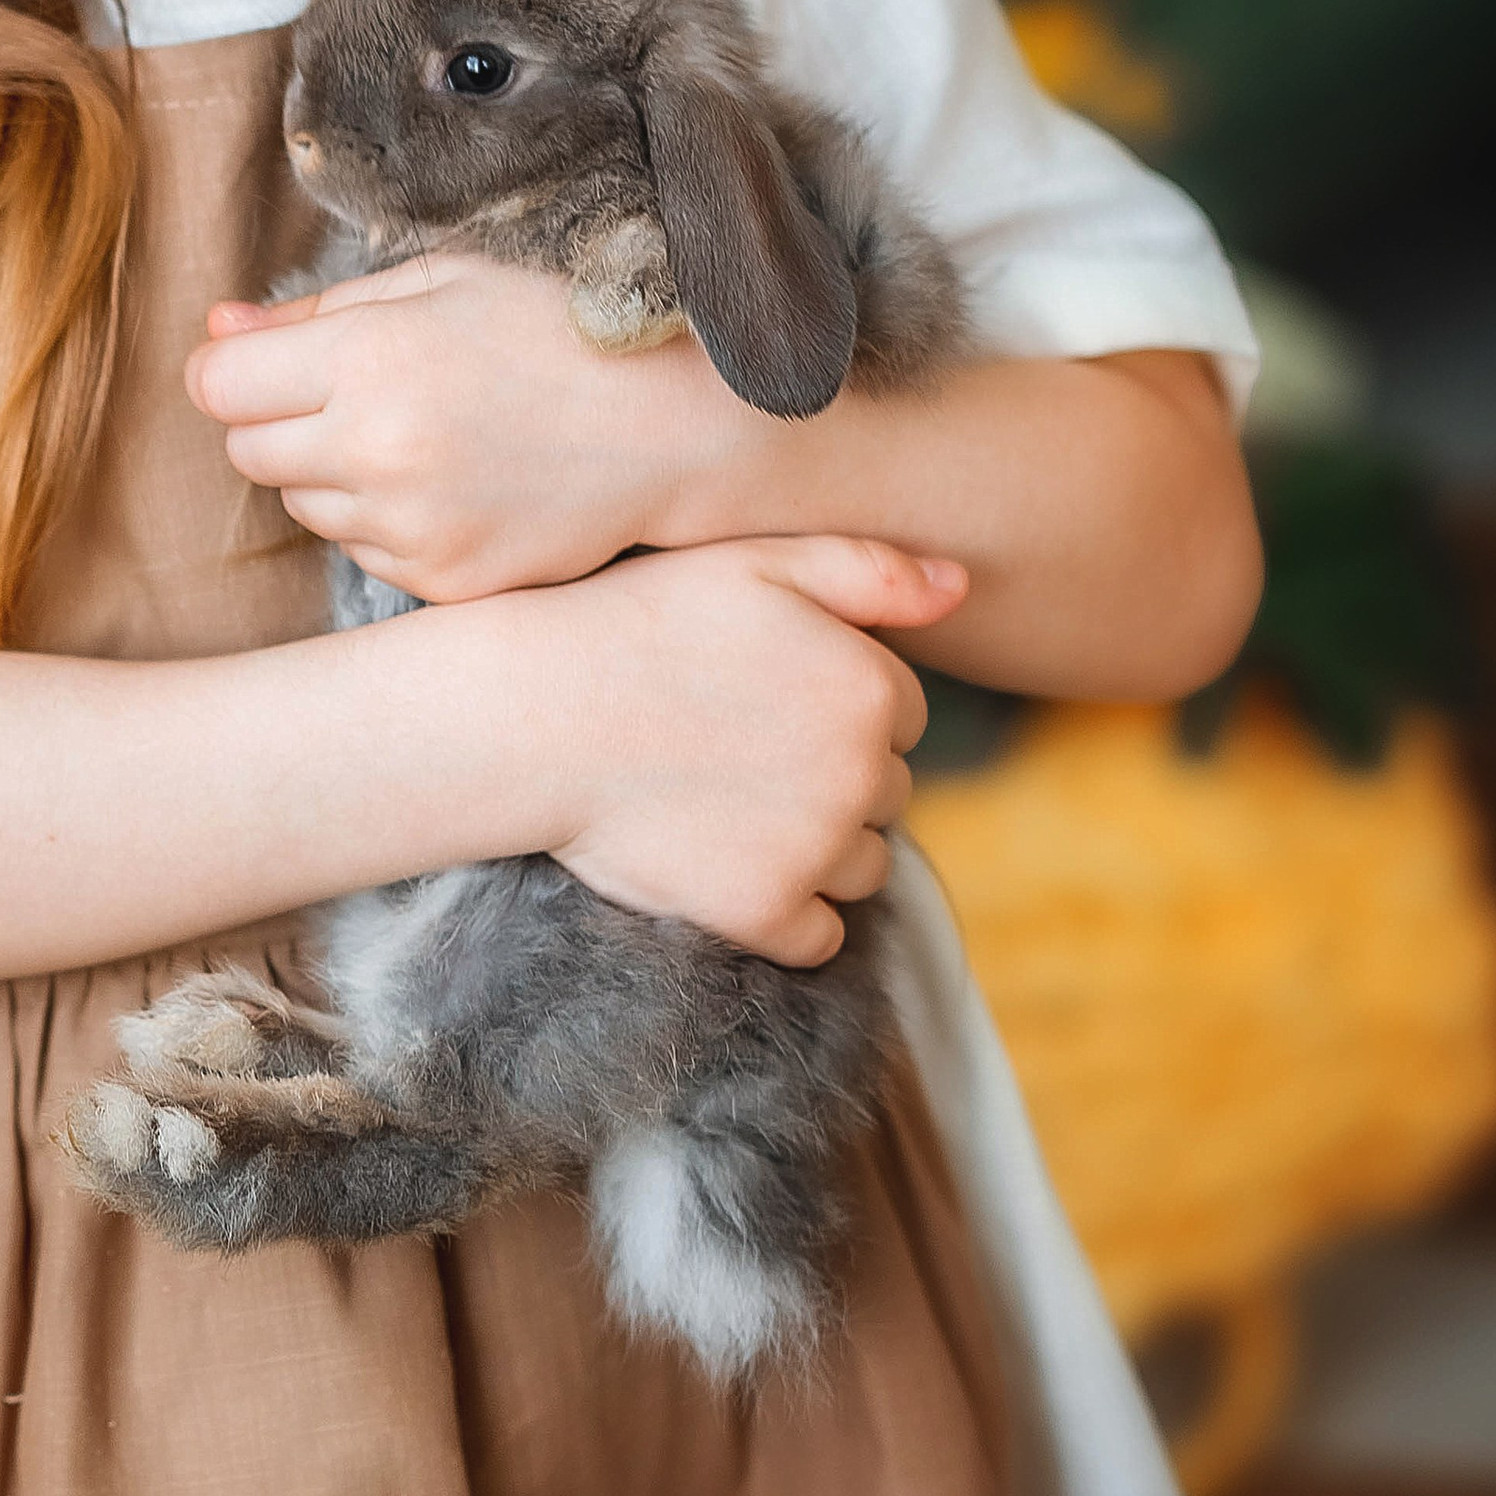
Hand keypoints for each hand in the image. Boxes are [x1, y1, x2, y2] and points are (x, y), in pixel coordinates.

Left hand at [187, 255, 778, 597]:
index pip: (217, 385)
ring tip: (425, 434)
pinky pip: (363, 552)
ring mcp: (410, 527)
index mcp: (369, 359)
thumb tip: (215, 331)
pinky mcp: (441, 582)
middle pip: (247, 451)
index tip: (274, 363)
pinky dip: (387, 521)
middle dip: (280, 421)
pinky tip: (456, 482)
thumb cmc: (558, 331)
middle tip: (363, 393)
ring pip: (302, 507)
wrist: (676, 426)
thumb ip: (317, 312)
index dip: (237, 369)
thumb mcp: (442, 284)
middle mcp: (377, 450)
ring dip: (335, 473)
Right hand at [509, 534, 955, 964]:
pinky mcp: (765, 914)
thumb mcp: (756, 560)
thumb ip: (870, 571)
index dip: (835, 703)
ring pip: (863, 865)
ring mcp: (816, 851)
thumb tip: (962, 587)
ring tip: (730, 803)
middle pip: (885, 791)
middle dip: (832, 774)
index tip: (766, 693)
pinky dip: (789, 912)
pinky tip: (729, 862)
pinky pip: (820, 935)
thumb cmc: (638, 620)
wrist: (534, 713)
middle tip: (740, 747)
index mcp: (872, 686)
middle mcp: (862, 775)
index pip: (901, 714)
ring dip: (819, 845)